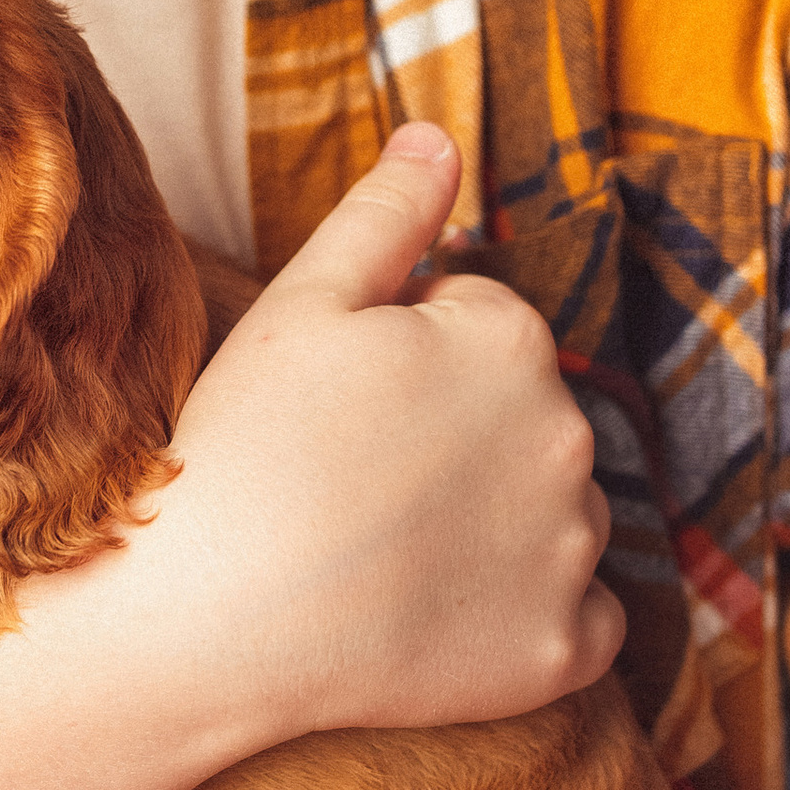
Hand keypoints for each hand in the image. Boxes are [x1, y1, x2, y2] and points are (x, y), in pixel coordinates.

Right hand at [164, 124, 621, 742]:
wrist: (212, 618)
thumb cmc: (246, 446)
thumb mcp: (302, 300)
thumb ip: (387, 213)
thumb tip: (441, 137)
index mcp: (512, 339)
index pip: (481, 328)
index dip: (403, 361)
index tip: (340, 407)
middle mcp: (569, 437)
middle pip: (525, 419)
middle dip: (461, 436)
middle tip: (354, 480)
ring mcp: (572, 551)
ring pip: (555, 515)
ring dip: (498, 524)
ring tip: (388, 551)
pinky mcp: (563, 652)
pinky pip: (576, 621)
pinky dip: (525, 617)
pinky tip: (439, 617)